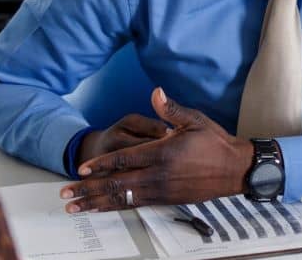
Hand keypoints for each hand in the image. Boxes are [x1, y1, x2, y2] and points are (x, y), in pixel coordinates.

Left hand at [60, 87, 252, 211]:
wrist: (235, 169)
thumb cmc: (215, 142)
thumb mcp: (194, 120)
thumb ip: (170, 109)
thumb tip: (155, 93)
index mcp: (162, 153)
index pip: (123, 160)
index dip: (100, 165)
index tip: (80, 170)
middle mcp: (159, 174)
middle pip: (116, 184)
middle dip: (88, 190)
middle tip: (66, 194)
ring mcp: (162, 190)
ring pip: (123, 198)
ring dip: (97, 203)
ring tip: (77, 207)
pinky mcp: (167, 199)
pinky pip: (136, 205)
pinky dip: (116, 207)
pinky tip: (104, 208)